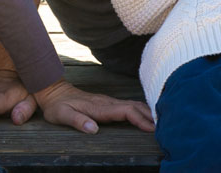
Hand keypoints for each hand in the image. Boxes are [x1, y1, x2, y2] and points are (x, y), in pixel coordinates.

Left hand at [33, 79, 153, 133]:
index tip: (153, 128)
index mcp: (98, 107)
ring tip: (164, 121)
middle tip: (168, 126)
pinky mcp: (107, 103)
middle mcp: (106, 102)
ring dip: (148, 111)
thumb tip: (93, 129)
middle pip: (134, 106)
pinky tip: (148, 114)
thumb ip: (77, 121)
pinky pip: (128, 105)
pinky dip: (141, 109)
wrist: (53, 91)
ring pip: (133, 104)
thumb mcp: (61, 115)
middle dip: (151, 115)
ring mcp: (107, 101)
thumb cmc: (57, 105)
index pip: (124, 112)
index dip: (139, 119)